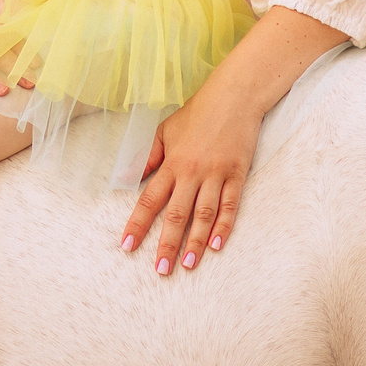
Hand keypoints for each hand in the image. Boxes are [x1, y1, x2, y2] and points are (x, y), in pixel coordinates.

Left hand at [118, 83, 259, 274]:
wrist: (234, 96)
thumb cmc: (197, 114)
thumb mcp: (165, 131)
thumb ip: (147, 157)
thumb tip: (127, 178)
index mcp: (171, 162)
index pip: (149, 199)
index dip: (137, 224)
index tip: (127, 246)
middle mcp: (192, 171)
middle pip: (176, 214)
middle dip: (166, 244)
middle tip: (160, 270)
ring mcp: (216, 174)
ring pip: (203, 214)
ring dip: (194, 242)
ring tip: (186, 266)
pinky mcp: (237, 174)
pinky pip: (231, 205)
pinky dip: (224, 226)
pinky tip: (216, 245)